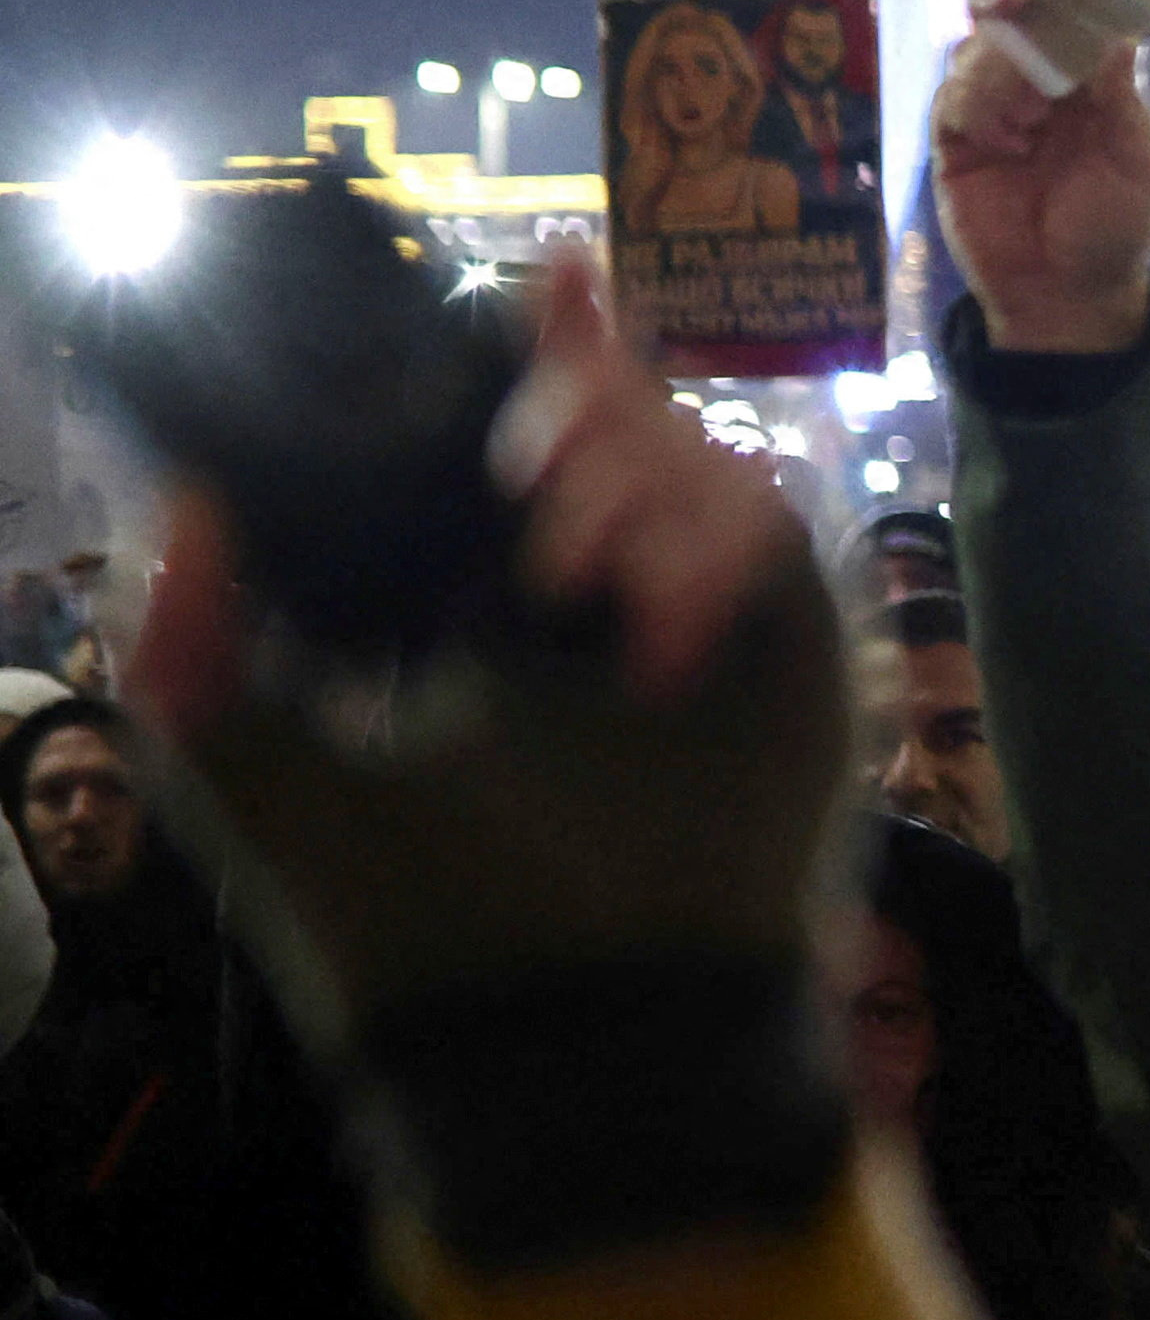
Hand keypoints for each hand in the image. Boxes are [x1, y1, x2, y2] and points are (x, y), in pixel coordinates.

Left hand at [127, 252, 852, 1036]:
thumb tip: (188, 495)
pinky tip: (653, 643)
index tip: (547, 281)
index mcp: (476, 597)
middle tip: (524, 477)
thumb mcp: (254, 776)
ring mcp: (704, 619)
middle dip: (574, 405)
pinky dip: (708, 562)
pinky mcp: (792, 659)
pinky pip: (776, 534)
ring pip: (702, 455)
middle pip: (620, 412)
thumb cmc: (404, 920)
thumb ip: (189, 645)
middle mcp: (599, 591)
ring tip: (573, 585)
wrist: (555, 1038)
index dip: (543, 345)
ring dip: (632, 488)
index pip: (522, 430)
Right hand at [927, 0, 1149, 356]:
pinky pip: (951, 101)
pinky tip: (1004, 138)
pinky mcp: (956, 143)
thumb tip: (1119, 35)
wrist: (1068, 297)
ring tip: (1032, 115)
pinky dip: (975, 107)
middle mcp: (1038, 83)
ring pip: (976, 49)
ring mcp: (993, 109)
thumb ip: (1122, 97)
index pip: (1070, 9)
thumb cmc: (1115, 227)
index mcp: (1089, 78)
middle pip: (1010, 12)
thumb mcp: (1137, 161)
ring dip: (1001, 65)